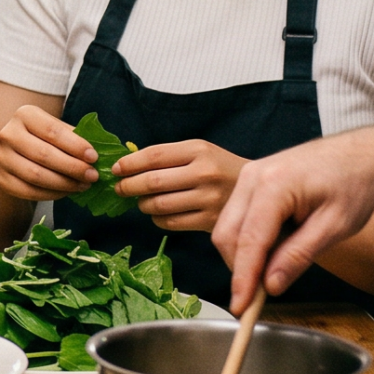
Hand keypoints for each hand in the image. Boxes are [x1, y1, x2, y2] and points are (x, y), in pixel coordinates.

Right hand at [0, 105, 100, 200]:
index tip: (94, 157)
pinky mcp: (2, 179)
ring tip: (83, 185)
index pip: (52, 130)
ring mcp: (2, 158)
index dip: (75, 145)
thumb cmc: (42, 139)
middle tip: (93, 176)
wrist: (12, 153)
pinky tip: (67, 192)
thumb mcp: (56, 130)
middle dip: (73, 167)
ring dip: (64, 183)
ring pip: (36, 175)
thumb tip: (100, 152)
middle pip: (44, 154)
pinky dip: (52, 194)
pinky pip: (29, 191)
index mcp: (24, 115)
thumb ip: (74, 137)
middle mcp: (9, 134)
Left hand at [113, 140, 246, 231]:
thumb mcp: (199, 151)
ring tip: (141, 201)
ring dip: (142, 204)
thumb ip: (167, 156)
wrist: (257, 191)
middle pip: (152, 182)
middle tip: (119, 188)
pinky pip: (171, 223)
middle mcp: (205, 173)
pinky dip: (157, 218)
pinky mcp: (210, 222)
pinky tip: (158, 213)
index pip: (154, 156)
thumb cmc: (220, 167)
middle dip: (128, 186)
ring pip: (159, 204)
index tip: (116, 169)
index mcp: (199, 150)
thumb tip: (127, 164)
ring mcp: (209, 199)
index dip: (129, 164)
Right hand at [212, 127, 373, 313]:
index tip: (241, 308)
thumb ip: (299, 256)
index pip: (249, 240)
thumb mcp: (335, 226)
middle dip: (239, 269)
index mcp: (274, 185)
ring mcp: (248, 175)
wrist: (360, 154)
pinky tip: (272, 248)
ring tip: (275, 268)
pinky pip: (236, 217)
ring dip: (243, 255)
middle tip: (260, 297)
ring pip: (227, 227)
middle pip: (227, 234)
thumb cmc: (354, 185)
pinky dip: (247, 240)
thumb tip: (271, 286)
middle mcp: (252, 176)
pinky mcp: (249, 180)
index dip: (243, 278)